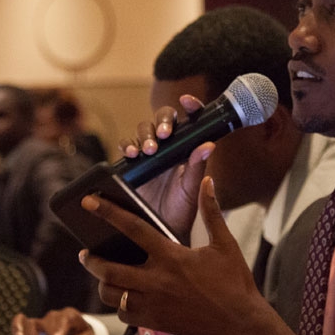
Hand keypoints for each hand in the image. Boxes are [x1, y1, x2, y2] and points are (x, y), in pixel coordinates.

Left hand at [80, 177, 310, 334]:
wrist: (241, 324)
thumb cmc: (234, 283)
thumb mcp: (224, 243)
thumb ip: (211, 211)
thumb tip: (208, 181)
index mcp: (171, 256)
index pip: (133, 228)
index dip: (108, 212)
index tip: (89, 202)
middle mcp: (157, 281)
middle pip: (109, 269)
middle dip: (92, 261)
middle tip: (86, 253)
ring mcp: (154, 304)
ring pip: (112, 294)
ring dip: (102, 283)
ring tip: (102, 274)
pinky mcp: (155, 323)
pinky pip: (124, 314)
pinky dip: (120, 305)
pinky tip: (124, 297)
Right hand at [118, 95, 212, 240]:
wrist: (161, 234)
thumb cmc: (182, 211)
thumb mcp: (191, 189)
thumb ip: (197, 167)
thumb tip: (208, 145)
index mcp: (186, 149)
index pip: (189, 121)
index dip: (189, 107)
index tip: (187, 100)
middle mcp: (167, 147)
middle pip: (162, 120)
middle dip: (162, 122)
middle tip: (164, 134)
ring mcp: (148, 154)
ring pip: (143, 130)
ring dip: (145, 135)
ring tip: (148, 151)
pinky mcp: (131, 165)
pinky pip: (126, 147)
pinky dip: (127, 146)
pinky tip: (131, 155)